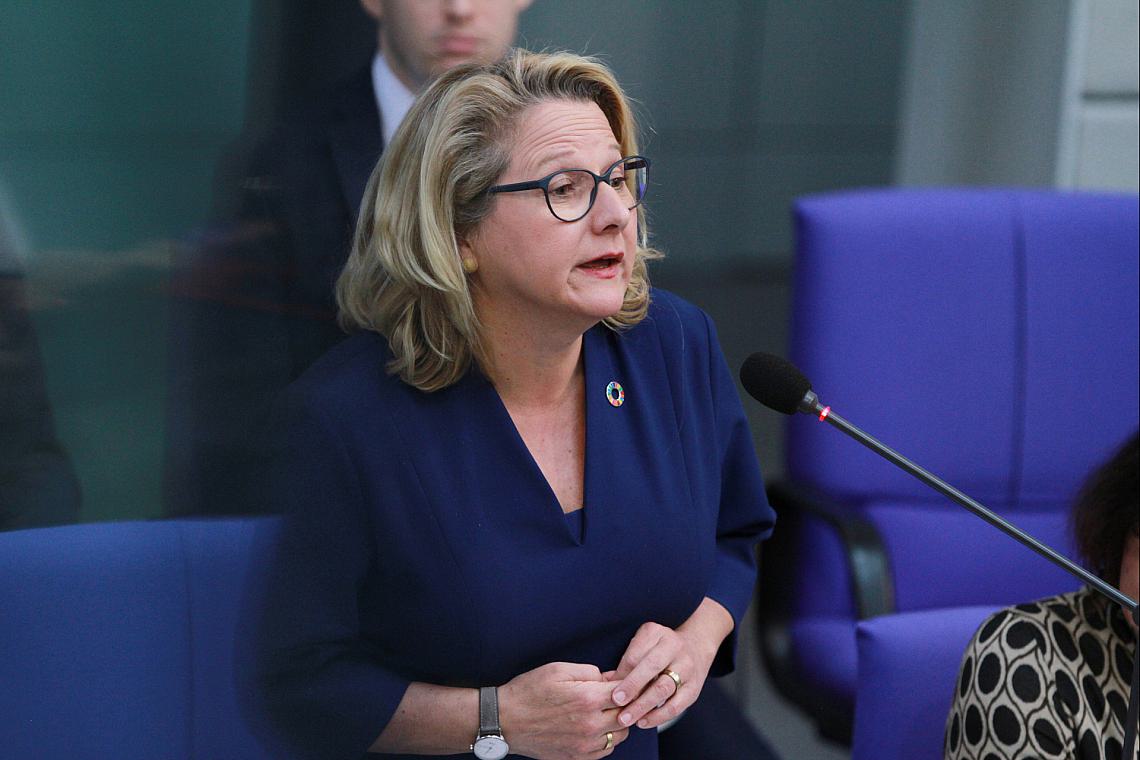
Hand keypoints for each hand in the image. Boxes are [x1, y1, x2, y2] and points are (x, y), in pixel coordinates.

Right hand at [498, 662, 629, 758]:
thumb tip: (611, 678)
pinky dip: (606, 738)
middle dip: (624, 703)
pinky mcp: (577, 757)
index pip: (625, 692)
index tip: (623, 681)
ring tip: (605, 711)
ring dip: (617, 722)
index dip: (627, 684)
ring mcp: (584, 745)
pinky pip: (606, 750)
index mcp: (588, 699)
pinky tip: (596, 727)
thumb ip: (589, 672)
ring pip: (620, 735)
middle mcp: (590, 725)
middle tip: (615, 695)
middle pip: (626, 715)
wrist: (505, 720)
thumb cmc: (529, 691)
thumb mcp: (558, 670)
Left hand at [607, 619, 719, 730]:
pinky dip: (658, 716)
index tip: (607, 689)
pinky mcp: (693, 689)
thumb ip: (627, 660)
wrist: (697, 646)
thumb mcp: (644, 642)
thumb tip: (607, 683)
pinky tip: (643, 722)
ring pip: (663, 688)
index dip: (622, 673)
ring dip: (642, 705)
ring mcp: (686, 668)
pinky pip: (676, 706)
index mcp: (656, 633)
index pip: (636, 654)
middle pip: (651, 667)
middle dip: (632, 686)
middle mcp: (674, 648)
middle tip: (616, 701)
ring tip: (626, 718)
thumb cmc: (660, 647)